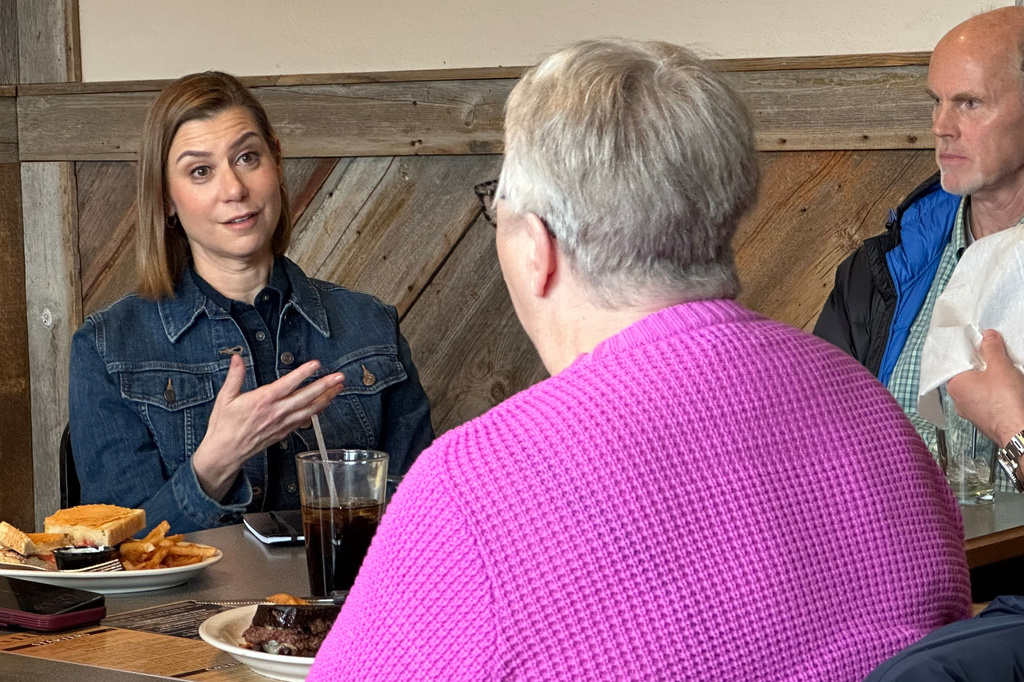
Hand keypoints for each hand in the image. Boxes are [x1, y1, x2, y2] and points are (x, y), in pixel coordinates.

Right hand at [192, 353, 344, 500]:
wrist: (225, 453)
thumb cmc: (224, 426)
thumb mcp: (225, 398)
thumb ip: (234, 376)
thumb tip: (236, 358)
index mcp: (262, 401)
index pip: (287, 384)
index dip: (303, 373)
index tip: (316, 364)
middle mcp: (276, 412)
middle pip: (306, 397)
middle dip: (325, 385)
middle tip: (339, 376)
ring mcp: (282, 423)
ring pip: (309, 409)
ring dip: (326, 398)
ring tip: (338, 388)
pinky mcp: (284, 432)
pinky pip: (305, 420)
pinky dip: (317, 411)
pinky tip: (325, 404)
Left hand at [947, 329, 1023, 445]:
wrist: (1019, 430)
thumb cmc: (1006, 402)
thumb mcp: (1000, 366)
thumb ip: (992, 348)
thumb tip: (988, 336)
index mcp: (954, 385)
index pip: (956, 363)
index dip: (970, 353)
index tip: (981, 345)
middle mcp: (958, 400)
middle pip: (967, 376)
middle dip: (982, 366)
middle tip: (996, 359)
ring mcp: (970, 412)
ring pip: (977, 390)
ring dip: (989, 381)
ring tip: (1004, 375)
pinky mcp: (984, 420)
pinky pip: (986, 401)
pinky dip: (994, 395)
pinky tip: (1006, 391)